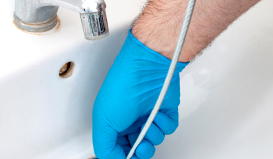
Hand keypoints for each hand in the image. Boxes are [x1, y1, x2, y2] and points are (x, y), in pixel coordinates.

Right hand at [92, 30, 187, 158]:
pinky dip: (165, 126)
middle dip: (141, 151)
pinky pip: (169, 129)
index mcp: (114, 124)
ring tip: (149, 125)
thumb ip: (105, 147)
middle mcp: (131, 121)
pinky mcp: (165, 111)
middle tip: (140, 146)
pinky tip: (158, 116)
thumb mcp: (103, 122)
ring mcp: (148, 116)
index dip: (124, 156)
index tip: (128, 157)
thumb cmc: (122, 88)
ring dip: (153, 136)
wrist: (146, 69)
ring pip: (155, 140)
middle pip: (138, 148)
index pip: (119, 149)